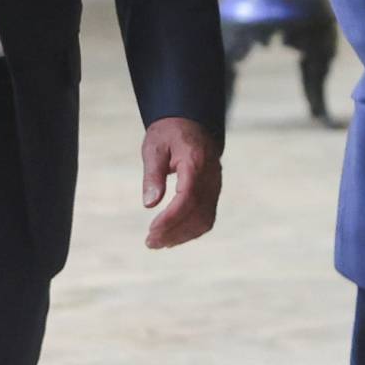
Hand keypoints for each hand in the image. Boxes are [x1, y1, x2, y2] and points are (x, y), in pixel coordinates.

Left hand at [141, 116, 220, 248]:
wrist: (191, 122)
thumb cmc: (169, 133)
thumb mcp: (154, 147)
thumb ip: (152, 175)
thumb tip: (149, 204)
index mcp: (195, 162)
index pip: (187, 197)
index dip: (171, 218)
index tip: (151, 230)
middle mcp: (210, 176)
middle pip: (197, 213)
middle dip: (173, 232)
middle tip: (149, 242)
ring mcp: (215, 185)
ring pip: (205, 219)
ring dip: (182, 235)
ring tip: (158, 242)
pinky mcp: (214, 192)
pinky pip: (207, 217)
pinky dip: (191, 231)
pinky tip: (173, 236)